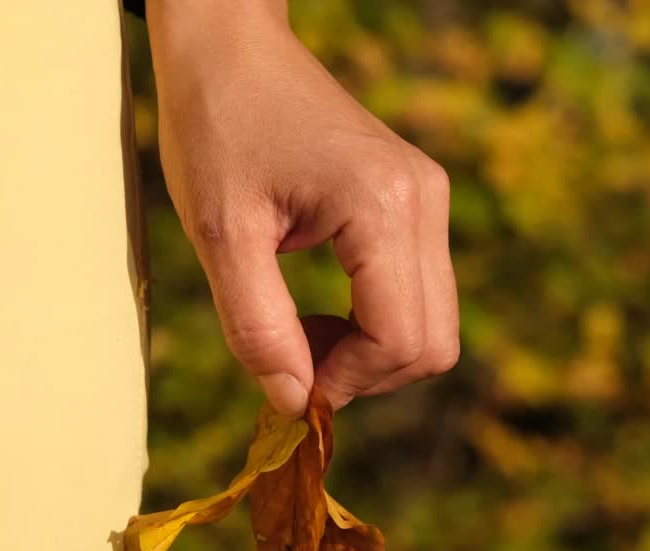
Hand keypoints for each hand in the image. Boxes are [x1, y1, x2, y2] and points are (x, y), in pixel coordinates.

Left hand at [145, 0, 457, 415]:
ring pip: (433, 324)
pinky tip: (318, 307)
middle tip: (291, 358)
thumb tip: (294, 403)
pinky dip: (373, 321)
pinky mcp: (416, 201)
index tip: (286, 385)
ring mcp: (428, 198)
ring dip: (368, 351)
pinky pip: (419, 292)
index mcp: (383, 206)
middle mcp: (424, 201)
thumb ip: (258, 325)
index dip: (344, 382)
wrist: (231, 47)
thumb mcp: (220, 233)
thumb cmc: (216, 124)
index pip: (401, 339)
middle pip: (433, 343)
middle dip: (363, 373)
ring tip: (297, 329)